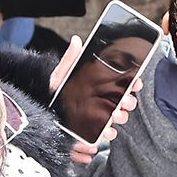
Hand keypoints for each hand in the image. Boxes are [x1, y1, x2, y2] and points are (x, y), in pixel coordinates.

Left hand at [51, 34, 141, 158]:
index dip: (133, 83)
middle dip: (129, 102)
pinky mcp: (91, 132)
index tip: (135, 82)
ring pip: (118, 118)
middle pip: (125, 103)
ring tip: (115, 115)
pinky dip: (108, 134)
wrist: (40, 111)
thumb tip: (76, 41)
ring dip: (121, 117)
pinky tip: (106, 132)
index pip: (122, 84)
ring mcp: (98, 118)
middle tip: (125, 100)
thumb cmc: (53, 92)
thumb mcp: (61, 74)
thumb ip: (70, 58)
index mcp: (99, 88)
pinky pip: (104, 135)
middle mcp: (102, 103)